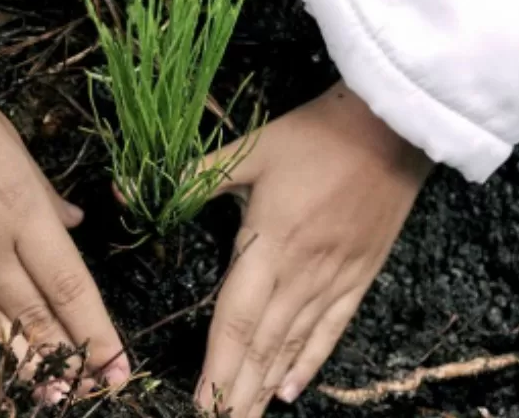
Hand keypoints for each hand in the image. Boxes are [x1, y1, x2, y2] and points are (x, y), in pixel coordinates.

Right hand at [0, 20, 129, 399]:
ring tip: (45, 396)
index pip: (69, 286)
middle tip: (88, 395)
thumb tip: (68, 222)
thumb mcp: (3, 134)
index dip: (97, 333)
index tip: (118, 366)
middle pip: (32, 316)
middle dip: (65, 360)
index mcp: (18, 206)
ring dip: (17, 364)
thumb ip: (38, 190)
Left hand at [194, 81, 432, 416]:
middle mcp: (301, 272)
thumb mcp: (252, 148)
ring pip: (294, 345)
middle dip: (238, 391)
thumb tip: (125, 187)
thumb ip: (193, 177)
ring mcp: (334, 278)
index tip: (201, 403)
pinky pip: (332, 329)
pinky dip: (310, 363)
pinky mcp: (360, 276)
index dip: (217, 366)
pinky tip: (292, 390)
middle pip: (262, 344)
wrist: (392, 128)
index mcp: (269, 242)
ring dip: (266, 386)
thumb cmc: (316, 135)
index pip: (236, 319)